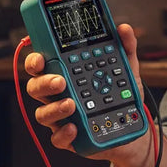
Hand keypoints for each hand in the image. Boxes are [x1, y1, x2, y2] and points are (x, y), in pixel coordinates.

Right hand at [24, 24, 144, 157]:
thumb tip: (124, 28)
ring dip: (55, 108)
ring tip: (72, 104)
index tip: (40, 58)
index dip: (35, 61)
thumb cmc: (120, 95)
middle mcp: (57, 96)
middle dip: (44, 83)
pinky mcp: (68, 138)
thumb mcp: (126, 69)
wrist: (132, 127)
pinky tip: (74, 127)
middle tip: (60, 81)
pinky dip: (64, 133)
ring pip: (43, 113)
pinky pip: (57, 138)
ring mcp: (61, 117)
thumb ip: (125, 48)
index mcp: (65, 74)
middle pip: (36, 87)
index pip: (41, 65)